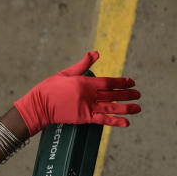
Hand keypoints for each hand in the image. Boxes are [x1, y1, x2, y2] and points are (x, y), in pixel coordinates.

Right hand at [13, 51, 141, 135]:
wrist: (38, 106)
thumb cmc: (49, 88)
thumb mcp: (66, 73)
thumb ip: (83, 65)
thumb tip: (96, 53)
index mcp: (84, 82)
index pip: (109, 82)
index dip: (122, 82)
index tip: (131, 82)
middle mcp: (88, 95)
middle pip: (113, 94)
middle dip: (127, 94)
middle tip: (138, 94)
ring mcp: (87, 107)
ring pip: (111, 107)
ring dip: (126, 108)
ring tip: (137, 108)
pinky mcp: (83, 118)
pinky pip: (103, 120)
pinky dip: (115, 122)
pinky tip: (126, 123)